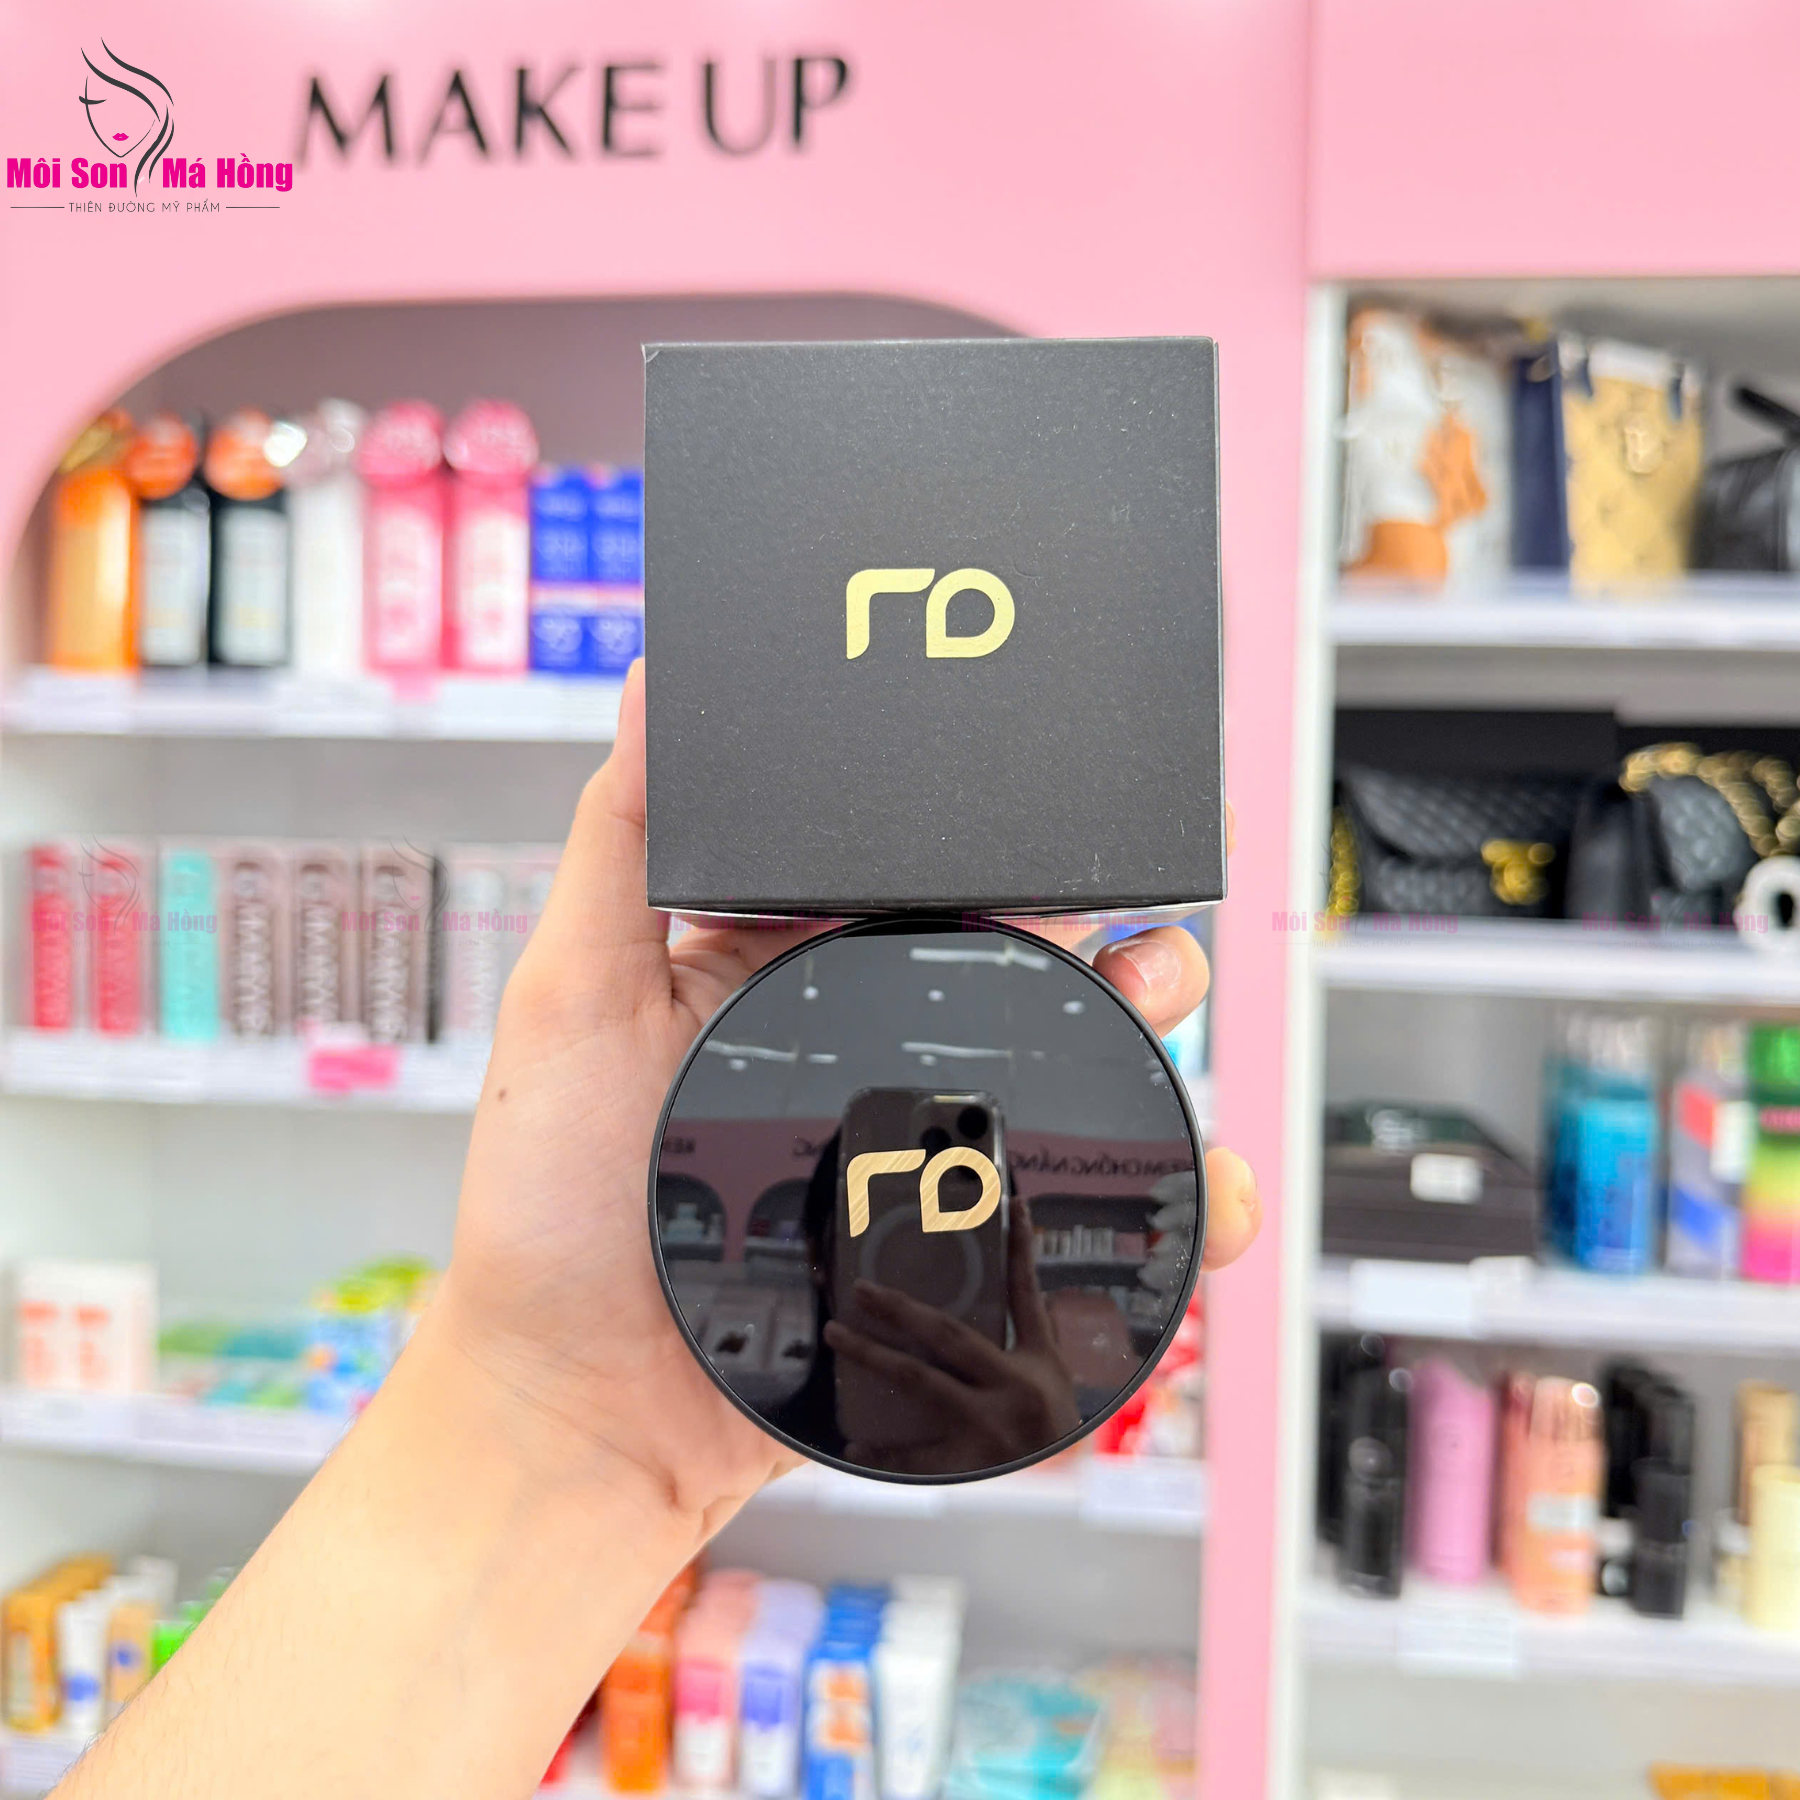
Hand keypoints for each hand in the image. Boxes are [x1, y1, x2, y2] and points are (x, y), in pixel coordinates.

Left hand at [427, 663, 1258, 1536]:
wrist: (584, 1406)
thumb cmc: (550, 1207)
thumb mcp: (572, 998)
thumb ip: (620, 845)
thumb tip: (656, 684)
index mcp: (802, 964)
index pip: (931, 876)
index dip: (1015, 836)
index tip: (1084, 795)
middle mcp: (872, 1041)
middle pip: (1028, 963)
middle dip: (1113, 924)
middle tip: (1151, 914)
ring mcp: (921, 1144)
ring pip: (1073, 1068)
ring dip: (1150, 1031)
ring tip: (1169, 1003)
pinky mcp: (954, 1242)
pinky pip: (1076, 1202)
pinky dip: (1163, 1194)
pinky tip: (1199, 1187)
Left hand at [825, 1199, 1080, 1475]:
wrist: (1067, 1489)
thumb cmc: (1056, 1424)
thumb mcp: (1056, 1374)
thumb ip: (1040, 1331)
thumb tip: (1035, 1287)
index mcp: (1035, 1359)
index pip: (1026, 1291)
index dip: (1020, 1247)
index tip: (1013, 1204)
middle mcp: (1011, 1387)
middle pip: (948, 1333)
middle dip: (902, 1307)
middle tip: (861, 1287)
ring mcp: (988, 1426)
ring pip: (921, 1382)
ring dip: (874, 1357)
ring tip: (838, 1336)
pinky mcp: (970, 1463)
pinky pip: (918, 1457)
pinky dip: (884, 1454)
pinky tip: (853, 1446)